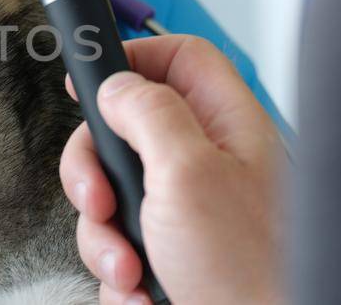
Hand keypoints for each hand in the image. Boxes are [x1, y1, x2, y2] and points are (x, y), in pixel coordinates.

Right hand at [60, 35, 282, 304]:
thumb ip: (149, 114)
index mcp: (226, 127)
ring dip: (104, 238)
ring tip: (133, 268)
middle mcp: (207, 164)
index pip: (178, 60)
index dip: (132, 60)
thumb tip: (116, 84)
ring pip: (112, 199)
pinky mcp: (169, 255)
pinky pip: (118, 248)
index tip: (86, 83)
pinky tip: (145, 292)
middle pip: (125, 133)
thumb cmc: (254, 271)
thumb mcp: (188, 174)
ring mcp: (187, 212)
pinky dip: (118, 275)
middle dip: (95, 172)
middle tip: (101, 200)